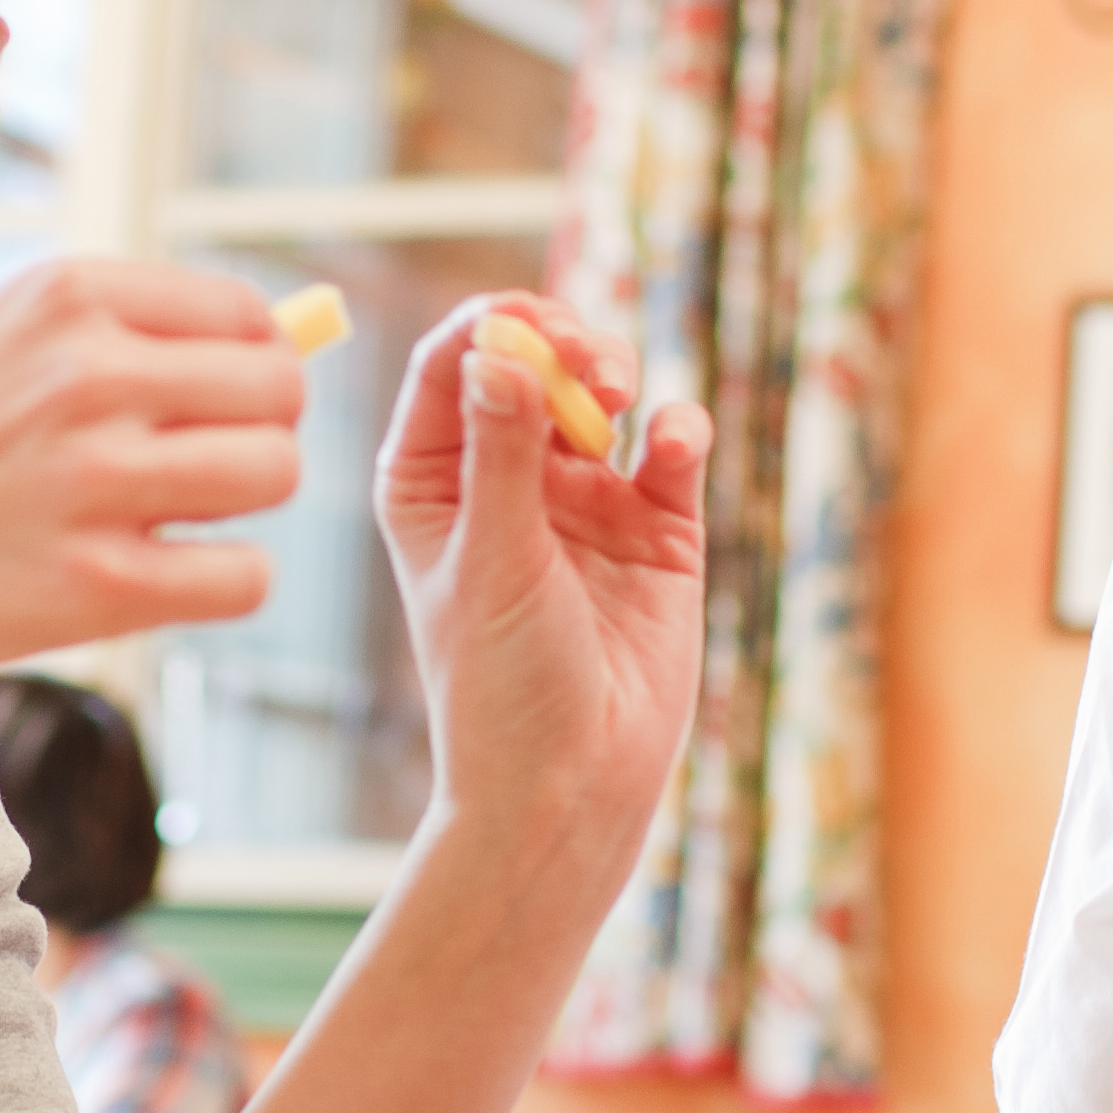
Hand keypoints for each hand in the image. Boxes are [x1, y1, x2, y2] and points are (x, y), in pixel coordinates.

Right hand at [0, 255, 301, 702]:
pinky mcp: (100, 585)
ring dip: (237, 507)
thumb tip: (282, 339)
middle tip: (191, 471)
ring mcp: (97, 481)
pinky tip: (159, 579)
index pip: (246, 314)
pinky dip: (220, 584)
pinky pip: (246, 577)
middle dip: (252, 433)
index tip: (208, 405)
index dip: (246, 366)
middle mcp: (89, 374)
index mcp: (66, 297)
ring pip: (275, 474)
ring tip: (165, 520)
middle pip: (279, 393)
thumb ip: (116, 334)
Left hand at [378, 294, 707, 893]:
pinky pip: (671, 450)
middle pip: (533, 361)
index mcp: (435, 480)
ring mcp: (584, 498)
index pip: (454, 365)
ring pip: (602, 392)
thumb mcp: (493, 564)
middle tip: (584, 362)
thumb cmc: (502, 689)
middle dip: (561, 342)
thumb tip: (499, 351)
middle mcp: (507, 476)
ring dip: (614, 372)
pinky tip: (671, 448)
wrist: (574, 787)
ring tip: (615, 399)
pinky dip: (678, 431)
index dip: (492, 327)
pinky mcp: (657, 528)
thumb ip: (503, 456)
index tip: (528, 324)